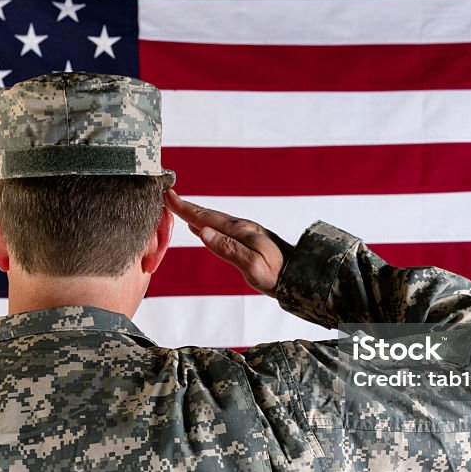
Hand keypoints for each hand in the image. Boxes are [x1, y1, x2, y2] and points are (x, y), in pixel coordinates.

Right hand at [165, 189, 292, 297]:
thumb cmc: (277, 275)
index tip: (168, 195)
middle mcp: (242, 228)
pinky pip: (222, 228)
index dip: (185, 208)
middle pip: (209, 215)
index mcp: (240, 231)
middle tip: (168, 197)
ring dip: (197, 214)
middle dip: (187, 206)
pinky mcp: (250, 240)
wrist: (302, 276)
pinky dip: (208, 224)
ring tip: (181, 209)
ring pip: (215, 220)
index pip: (206, 217)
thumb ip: (227, 249)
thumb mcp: (251, 266)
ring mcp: (247, 233)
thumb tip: (203, 232)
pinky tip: (203, 228)